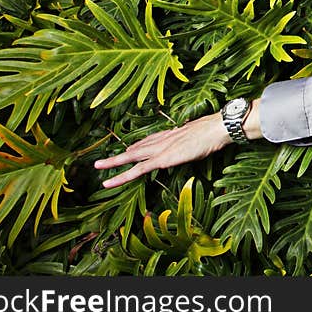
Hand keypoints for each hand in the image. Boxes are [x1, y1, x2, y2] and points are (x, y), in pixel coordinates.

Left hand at [94, 109, 249, 188]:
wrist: (214, 129)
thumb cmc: (212, 133)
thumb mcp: (198, 139)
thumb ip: (190, 142)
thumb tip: (192, 143)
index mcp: (169, 135)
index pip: (148, 141)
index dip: (137, 146)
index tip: (128, 150)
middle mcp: (160, 140)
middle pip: (135, 149)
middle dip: (118, 156)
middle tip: (101, 161)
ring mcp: (159, 150)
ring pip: (130, 159)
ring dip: (112, 163)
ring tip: (97, 167)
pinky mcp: (160, 160)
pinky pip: (136, 170)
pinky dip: (121, 176)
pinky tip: (110, 182)